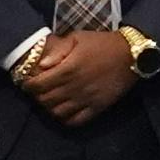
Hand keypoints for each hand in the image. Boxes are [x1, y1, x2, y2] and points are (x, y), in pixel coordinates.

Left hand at [15, 29, 134, 125]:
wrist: (131, 54)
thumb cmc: (103, 43)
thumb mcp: (78, 38)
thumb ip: (58, 50)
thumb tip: (41, 64)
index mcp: (68, 69)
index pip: (38, 85)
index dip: (28, 85)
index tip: (28, 83)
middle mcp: (74, 87)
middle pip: (45, 100)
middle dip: (37, 96)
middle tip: (38, 91)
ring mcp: (86, 100)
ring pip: (57, 113)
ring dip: (50, 108)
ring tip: (50, 100)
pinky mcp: (97, 107)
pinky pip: (75, 121)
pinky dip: (65, 118)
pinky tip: (64, 110)